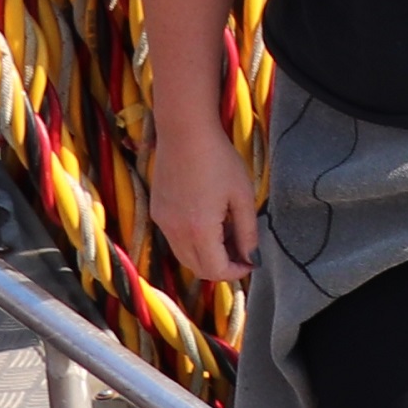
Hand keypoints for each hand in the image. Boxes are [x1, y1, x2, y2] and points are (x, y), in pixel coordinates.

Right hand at [154, 109, 261, 287]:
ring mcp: (162, 222)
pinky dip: (192, 242)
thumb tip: (250, 257)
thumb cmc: (219, 161)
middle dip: (220, 267)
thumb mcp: (242, 196)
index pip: (214, 270)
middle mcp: (175, 232)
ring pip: (184, 255)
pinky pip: (174, 239)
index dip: (235, 273)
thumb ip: (247, 231)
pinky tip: (209, 222)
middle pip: (196, 268)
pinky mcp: (157, 212)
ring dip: (205, 255)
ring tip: (228, 236)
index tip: (250, 263)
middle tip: (241, 253)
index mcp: (199, 231)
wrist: (185, 134)